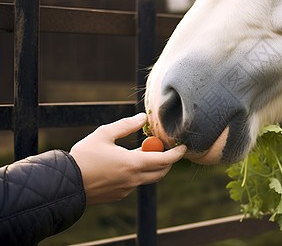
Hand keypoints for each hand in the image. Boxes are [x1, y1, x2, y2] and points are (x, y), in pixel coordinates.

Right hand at [69, 113, 186, 204]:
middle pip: (161, 172)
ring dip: (150, 166)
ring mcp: (127, 190)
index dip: (177, 153)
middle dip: (167, 161)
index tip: (184, 147)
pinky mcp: (119, 195)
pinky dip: (136, 174)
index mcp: (133, 163)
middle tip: (165, 149)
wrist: (65, 184)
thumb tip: (143, 118)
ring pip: (147, 178)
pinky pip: (134, 184)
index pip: (164, 160)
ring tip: (138, 153)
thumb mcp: (104, 134)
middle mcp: (133, 179)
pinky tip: (121, 166)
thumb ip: (126, 125)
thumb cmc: (84, 156)